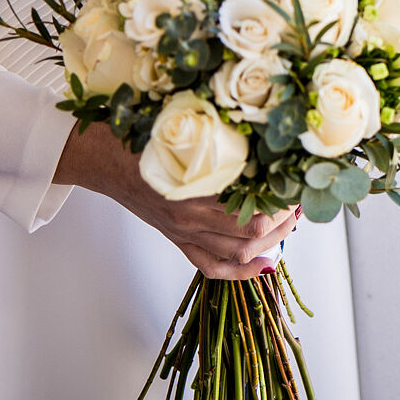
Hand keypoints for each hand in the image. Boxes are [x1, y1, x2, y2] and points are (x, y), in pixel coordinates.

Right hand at [53, 120, 298, 278]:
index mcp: (191, 186)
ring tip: (289, 225)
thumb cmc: (140, 136)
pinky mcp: (177, 239)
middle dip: (283, 222)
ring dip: (270, 243)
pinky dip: (241, 271)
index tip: (296, 186)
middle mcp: (188, 215)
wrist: (102, 157)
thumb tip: (266, 132)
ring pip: (236, 253)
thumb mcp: (183, 128)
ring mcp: (182, 231)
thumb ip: (220, 137)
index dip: (281, 201)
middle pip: (250, 234)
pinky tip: (264, 264)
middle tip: (298, 204)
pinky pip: (211, 266)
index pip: (250, 207)